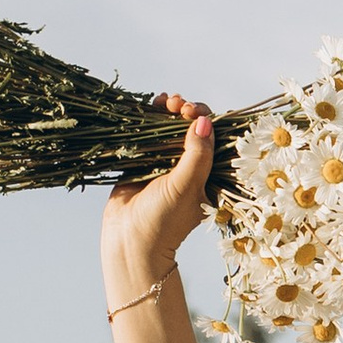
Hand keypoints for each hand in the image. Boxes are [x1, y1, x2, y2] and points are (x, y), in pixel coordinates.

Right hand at [100, 90, 215, 306]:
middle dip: (187, 111)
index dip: (205, 119)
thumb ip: (197, 155)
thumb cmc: (163, 220)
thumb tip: (205, 121)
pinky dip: (152, 116)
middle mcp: (188, 166)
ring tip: (166, 101)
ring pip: (171, 126)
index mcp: (206, 174)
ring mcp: (165, 162)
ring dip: (170, 110)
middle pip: (192, 128)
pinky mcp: (143, 160)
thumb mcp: (186, 186)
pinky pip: (150, 133)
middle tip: (178, 105)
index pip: (213, 138)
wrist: (130, 240)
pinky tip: (153, 103)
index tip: (193, 112)